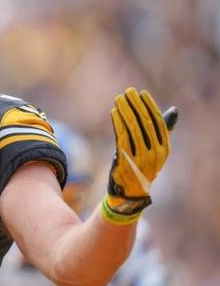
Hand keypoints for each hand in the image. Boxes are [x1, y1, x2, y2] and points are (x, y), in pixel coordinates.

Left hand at [101, 87, 175, 223]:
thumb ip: (160, 132)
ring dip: (125, 111)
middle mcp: (155, 154)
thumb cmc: (140, 167)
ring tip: (119, 98)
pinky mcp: (126, 161)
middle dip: (136, 105)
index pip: (158, 123)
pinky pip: (121, 137)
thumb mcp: (153, 150)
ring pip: (132, 128)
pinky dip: (117, 123)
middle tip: (128, 91)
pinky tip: (113, 112)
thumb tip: (174, 110)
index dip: (149, 106)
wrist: (129, 194)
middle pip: (145, 123)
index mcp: (164, 149)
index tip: (141, 93)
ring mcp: (141, 158)